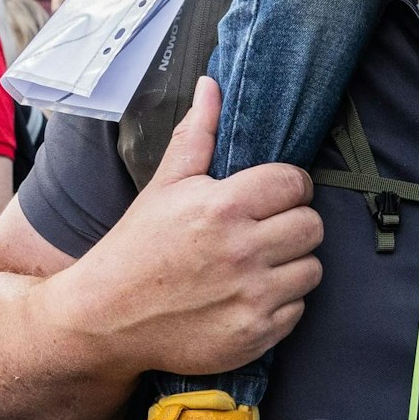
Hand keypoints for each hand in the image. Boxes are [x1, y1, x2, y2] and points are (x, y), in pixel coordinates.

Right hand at [48, 78, 323, 385]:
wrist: (105, 319)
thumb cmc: (136, 247)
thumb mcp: (165, 185)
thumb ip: (196, 135)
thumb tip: (212, 84)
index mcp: (223, 207)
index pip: (296, 183)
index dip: (287, 187)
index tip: (272, 196)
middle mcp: (242, 251)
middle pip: (312, 225)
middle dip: (293, 223)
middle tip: (266, 230)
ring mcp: (250, 297)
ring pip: (312, 268)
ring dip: (292, 264)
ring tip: (259, 263)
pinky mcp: (254, 335)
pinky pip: (298, 310)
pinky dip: (281, 304)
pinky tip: (249, 296)